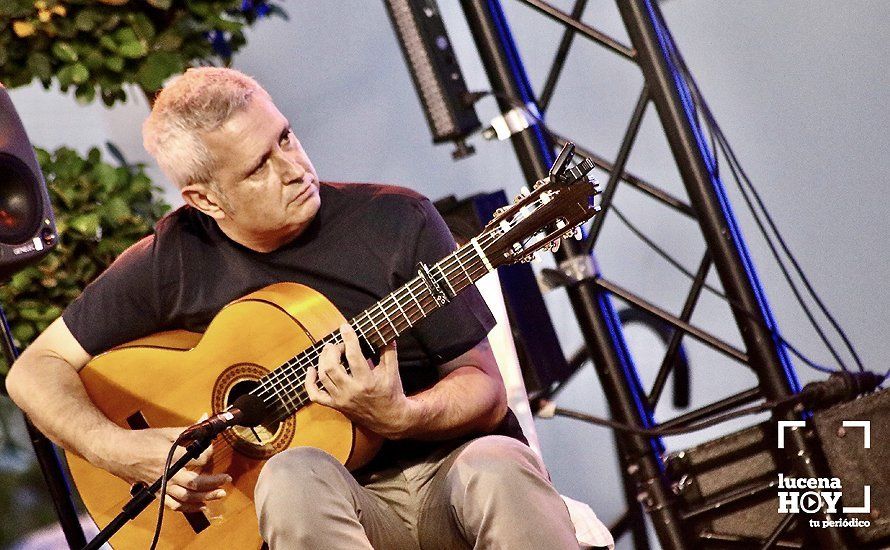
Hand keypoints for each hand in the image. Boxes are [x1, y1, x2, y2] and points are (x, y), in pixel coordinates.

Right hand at [103, 427, 230, 512]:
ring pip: (186, 498)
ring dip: (205, 497)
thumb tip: (204, 419)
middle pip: (195, 483)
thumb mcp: (166, 432)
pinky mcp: (156, 492)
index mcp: (171, 456)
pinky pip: (174, 505)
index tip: (213, 448)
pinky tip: (201, 505)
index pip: (199, 458)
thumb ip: (189, 429)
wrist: (118, 452)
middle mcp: (168, 473)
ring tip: (219, 494)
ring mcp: (162, 485)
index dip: (210, 453)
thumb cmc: (140, 441)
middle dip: (214, 483)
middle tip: (226, 479)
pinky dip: (189, 508)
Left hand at [305, 323, 413, 437]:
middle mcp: (351, 391)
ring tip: (328, 351)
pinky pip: (315, 395)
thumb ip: (389, 352)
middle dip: (332, 351)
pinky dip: (309, 382)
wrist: (389, 419)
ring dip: (322, 360)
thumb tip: (387, 334)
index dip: (348, 339)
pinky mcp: (336, 406)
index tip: (345, 327)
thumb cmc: (391, 393)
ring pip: (323, 377)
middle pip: (332, 367)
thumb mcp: (393, 371)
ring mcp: (341, 399)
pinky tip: (311, 369)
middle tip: (337, 344)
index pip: (354, 356)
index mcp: (367, 381)